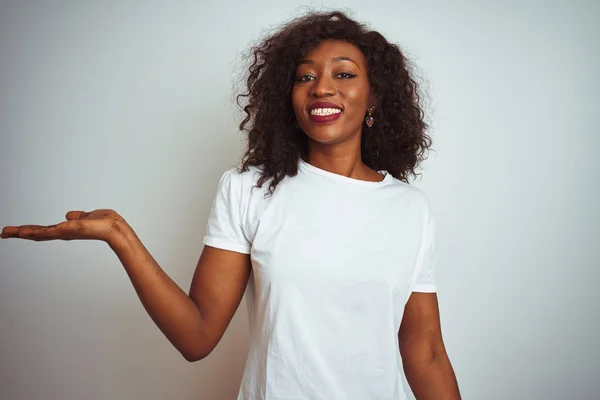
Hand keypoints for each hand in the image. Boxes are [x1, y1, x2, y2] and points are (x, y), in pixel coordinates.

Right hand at [1, 209, 127, 242]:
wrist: (115, 229)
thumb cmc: (106, 223)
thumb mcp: (89, 216)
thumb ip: (78, 216)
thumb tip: (69, 215)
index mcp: (67, 230)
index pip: (45, 230)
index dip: (31, 230)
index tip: (17, 230)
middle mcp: (63, 233)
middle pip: (37, 234)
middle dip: (20, 233)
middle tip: (3, 233)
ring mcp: (64, 233)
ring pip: (39, 234)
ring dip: (22, 232)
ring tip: (7, 232)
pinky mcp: (67, 231)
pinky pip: (48, 232)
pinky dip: (34, 231)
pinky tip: (22, 232)